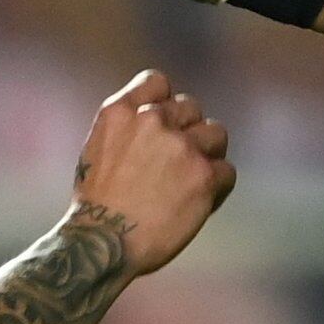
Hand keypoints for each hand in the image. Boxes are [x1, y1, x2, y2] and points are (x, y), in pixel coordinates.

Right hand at [70, 69, 234, 277]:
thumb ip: (129, 129)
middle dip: (187, 132)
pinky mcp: (204, 175)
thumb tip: (159, 126)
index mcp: (120, 112)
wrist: (102, 242)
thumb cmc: (96, 206)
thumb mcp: (98, 149)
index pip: (158, 81)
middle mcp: (152, 121)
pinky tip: (200, 202)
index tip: (163, 124)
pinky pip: (227, 171)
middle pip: (191, 107)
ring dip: (208, 154)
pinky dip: (217, 187)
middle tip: (176, 163)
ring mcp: (181, 146)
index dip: (165, 102)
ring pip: (216, 134)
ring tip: (191, 181)